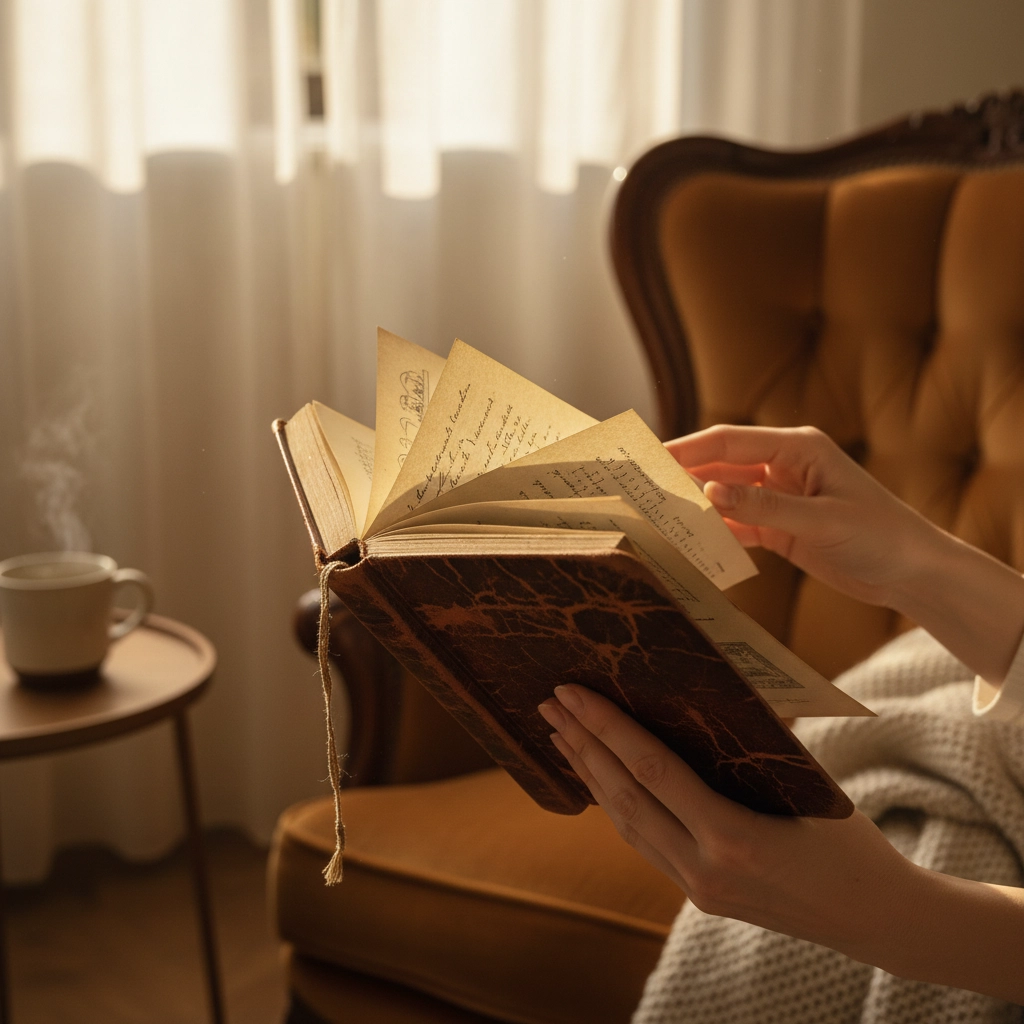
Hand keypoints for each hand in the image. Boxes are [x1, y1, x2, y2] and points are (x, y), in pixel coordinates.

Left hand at [537, 685, 910, 957]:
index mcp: (734, 838)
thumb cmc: (851, 844)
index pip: (651, 771)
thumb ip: (754, 748)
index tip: (572, 694)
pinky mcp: (700, 896)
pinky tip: (601, 780)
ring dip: (591, 776)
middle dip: (583, 746)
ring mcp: (698, 890)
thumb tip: (708, 697)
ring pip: (627, 825)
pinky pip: (646, 844)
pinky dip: (618, 807)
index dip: (607, 728)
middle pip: (625, 798)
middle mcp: (705, 870)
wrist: (878, 921)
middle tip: (550, 705)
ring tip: (562, 736)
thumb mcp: (808, 786)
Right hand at [666, 424, 932, 607]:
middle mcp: (784, 466)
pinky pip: (737, 524)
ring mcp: (780, 497)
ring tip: (655, 515)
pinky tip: (690, 542)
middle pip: (720, 465)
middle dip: (682, 476)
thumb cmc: (882, 536)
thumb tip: (709, 490)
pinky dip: (715, 533)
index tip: (649, 457)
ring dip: (695, 506)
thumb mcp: (821, 520)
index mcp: (798, 448)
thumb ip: (764, 506)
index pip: (729, 441)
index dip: (687, 449)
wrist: (914, 574)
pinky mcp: (779, 526)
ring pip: (724, 496)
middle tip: (640, 488)